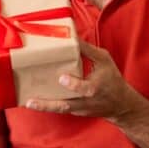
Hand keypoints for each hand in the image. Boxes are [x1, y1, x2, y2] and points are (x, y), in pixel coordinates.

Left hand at [25, 41, 143, 120]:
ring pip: (59, 109)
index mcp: (94, 88)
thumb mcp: (104, 61)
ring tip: (27, 102)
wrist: (121, 105)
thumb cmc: (112, 79)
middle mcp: (84, 102)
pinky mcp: (74, 111)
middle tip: (30, 101)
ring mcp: (78, 109)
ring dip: (43, 107)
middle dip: (47, 105)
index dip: (73, 84)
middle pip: (64, 105)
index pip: (83, 88)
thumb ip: (88, 50)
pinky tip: (32, 101)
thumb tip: (72, 36)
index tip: (62, 78)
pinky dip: (47, 106)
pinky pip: (59, 109)